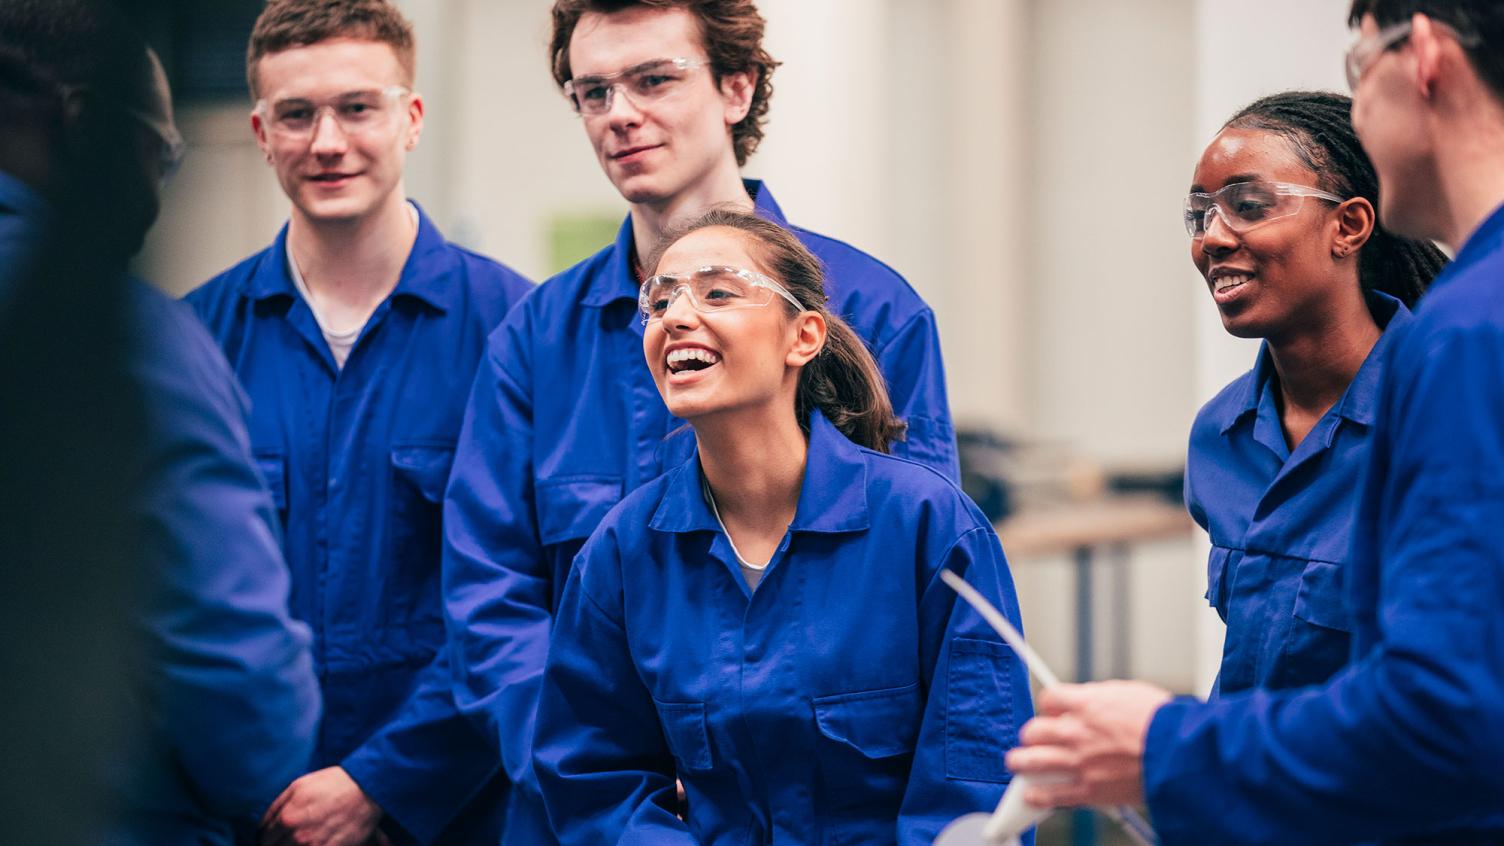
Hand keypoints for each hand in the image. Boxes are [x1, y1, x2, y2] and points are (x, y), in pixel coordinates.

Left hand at [260, 766, 383, 845]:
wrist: (366, 790)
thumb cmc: (333, 784)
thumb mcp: (299, 786)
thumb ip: (276, 806)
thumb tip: (263, 826)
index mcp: (286, 817)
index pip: (264, 838)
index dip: (267, 837)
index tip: (273, 836)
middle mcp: (297, 836)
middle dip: (279, 844)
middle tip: (288, 838)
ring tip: (304, 838)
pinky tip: (315, 842)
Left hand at [1004, 680, 1172, 807]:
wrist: (1179, 754)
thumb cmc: (1162, 721)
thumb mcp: (1129, 692)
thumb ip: (1102, 697)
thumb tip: (1090, 699)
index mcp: (1086, 705)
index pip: (1049, 699)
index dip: (1048, 706)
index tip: (1051, 712)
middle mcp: (1077, 733)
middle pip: (1034, 731)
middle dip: (1032, 734)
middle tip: (1033, 739)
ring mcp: (1080, 763)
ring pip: (1033, 762)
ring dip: (1021, 762)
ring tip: (1017, 763)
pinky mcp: (1090, 790)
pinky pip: (1054, 795)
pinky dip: (1039, 796)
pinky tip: (1031, 795)